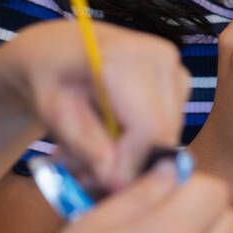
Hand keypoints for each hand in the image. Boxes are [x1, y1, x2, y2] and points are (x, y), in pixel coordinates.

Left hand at [0, 20, 189, 188]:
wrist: (62, 50)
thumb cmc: (52, 78)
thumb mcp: (54, 115)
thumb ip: (87, 148)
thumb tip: (118, 182)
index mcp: (124, 59)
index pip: (149, 129)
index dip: (129, 165)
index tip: (101, 181)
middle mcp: (159, 58)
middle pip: (162, 135)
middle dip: (129, 163)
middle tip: (91, 173)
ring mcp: (174, 68)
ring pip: (168, 136)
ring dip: (135, 155)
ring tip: (96, 152)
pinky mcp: (180, 81)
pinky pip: (169, 128)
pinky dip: (144, 141)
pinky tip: (115, 135)